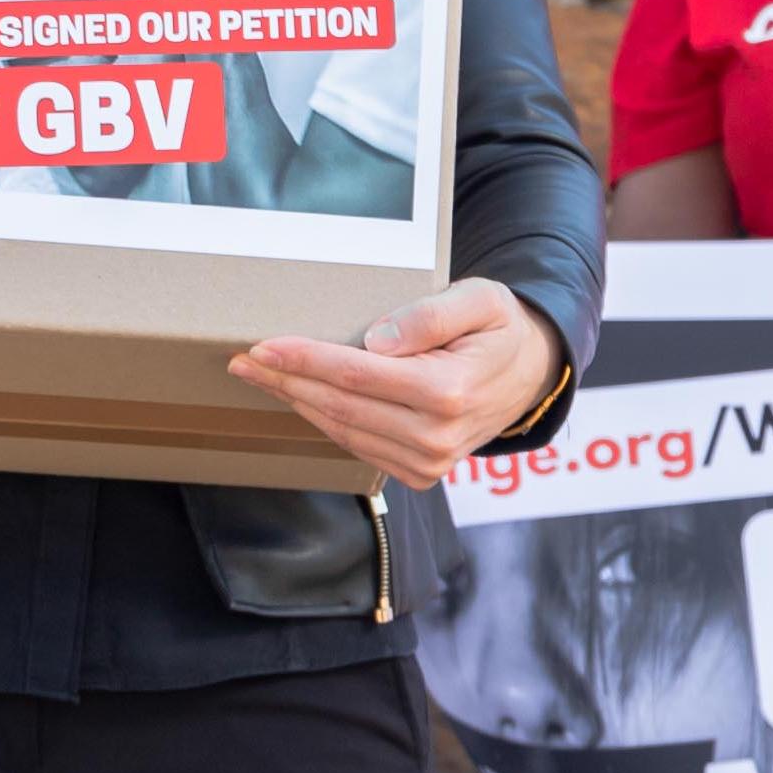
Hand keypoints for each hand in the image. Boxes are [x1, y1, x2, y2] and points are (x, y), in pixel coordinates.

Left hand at [230, 279, 562, 488]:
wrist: (528, 375)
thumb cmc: (499, 329)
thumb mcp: (481, 299)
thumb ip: (433, 315)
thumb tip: (379, 339)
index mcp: (450, 391)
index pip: (357, 374)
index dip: (305, 359)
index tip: (263, 347)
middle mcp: (436, 436)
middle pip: (340, 406)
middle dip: (286, 381)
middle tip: (243, 361)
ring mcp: (428, 462)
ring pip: (342, 430)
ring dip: (297, 402)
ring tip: (261, 376)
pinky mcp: (420, 473)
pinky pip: (357, 446)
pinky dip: (325, 421)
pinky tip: (301, 398)